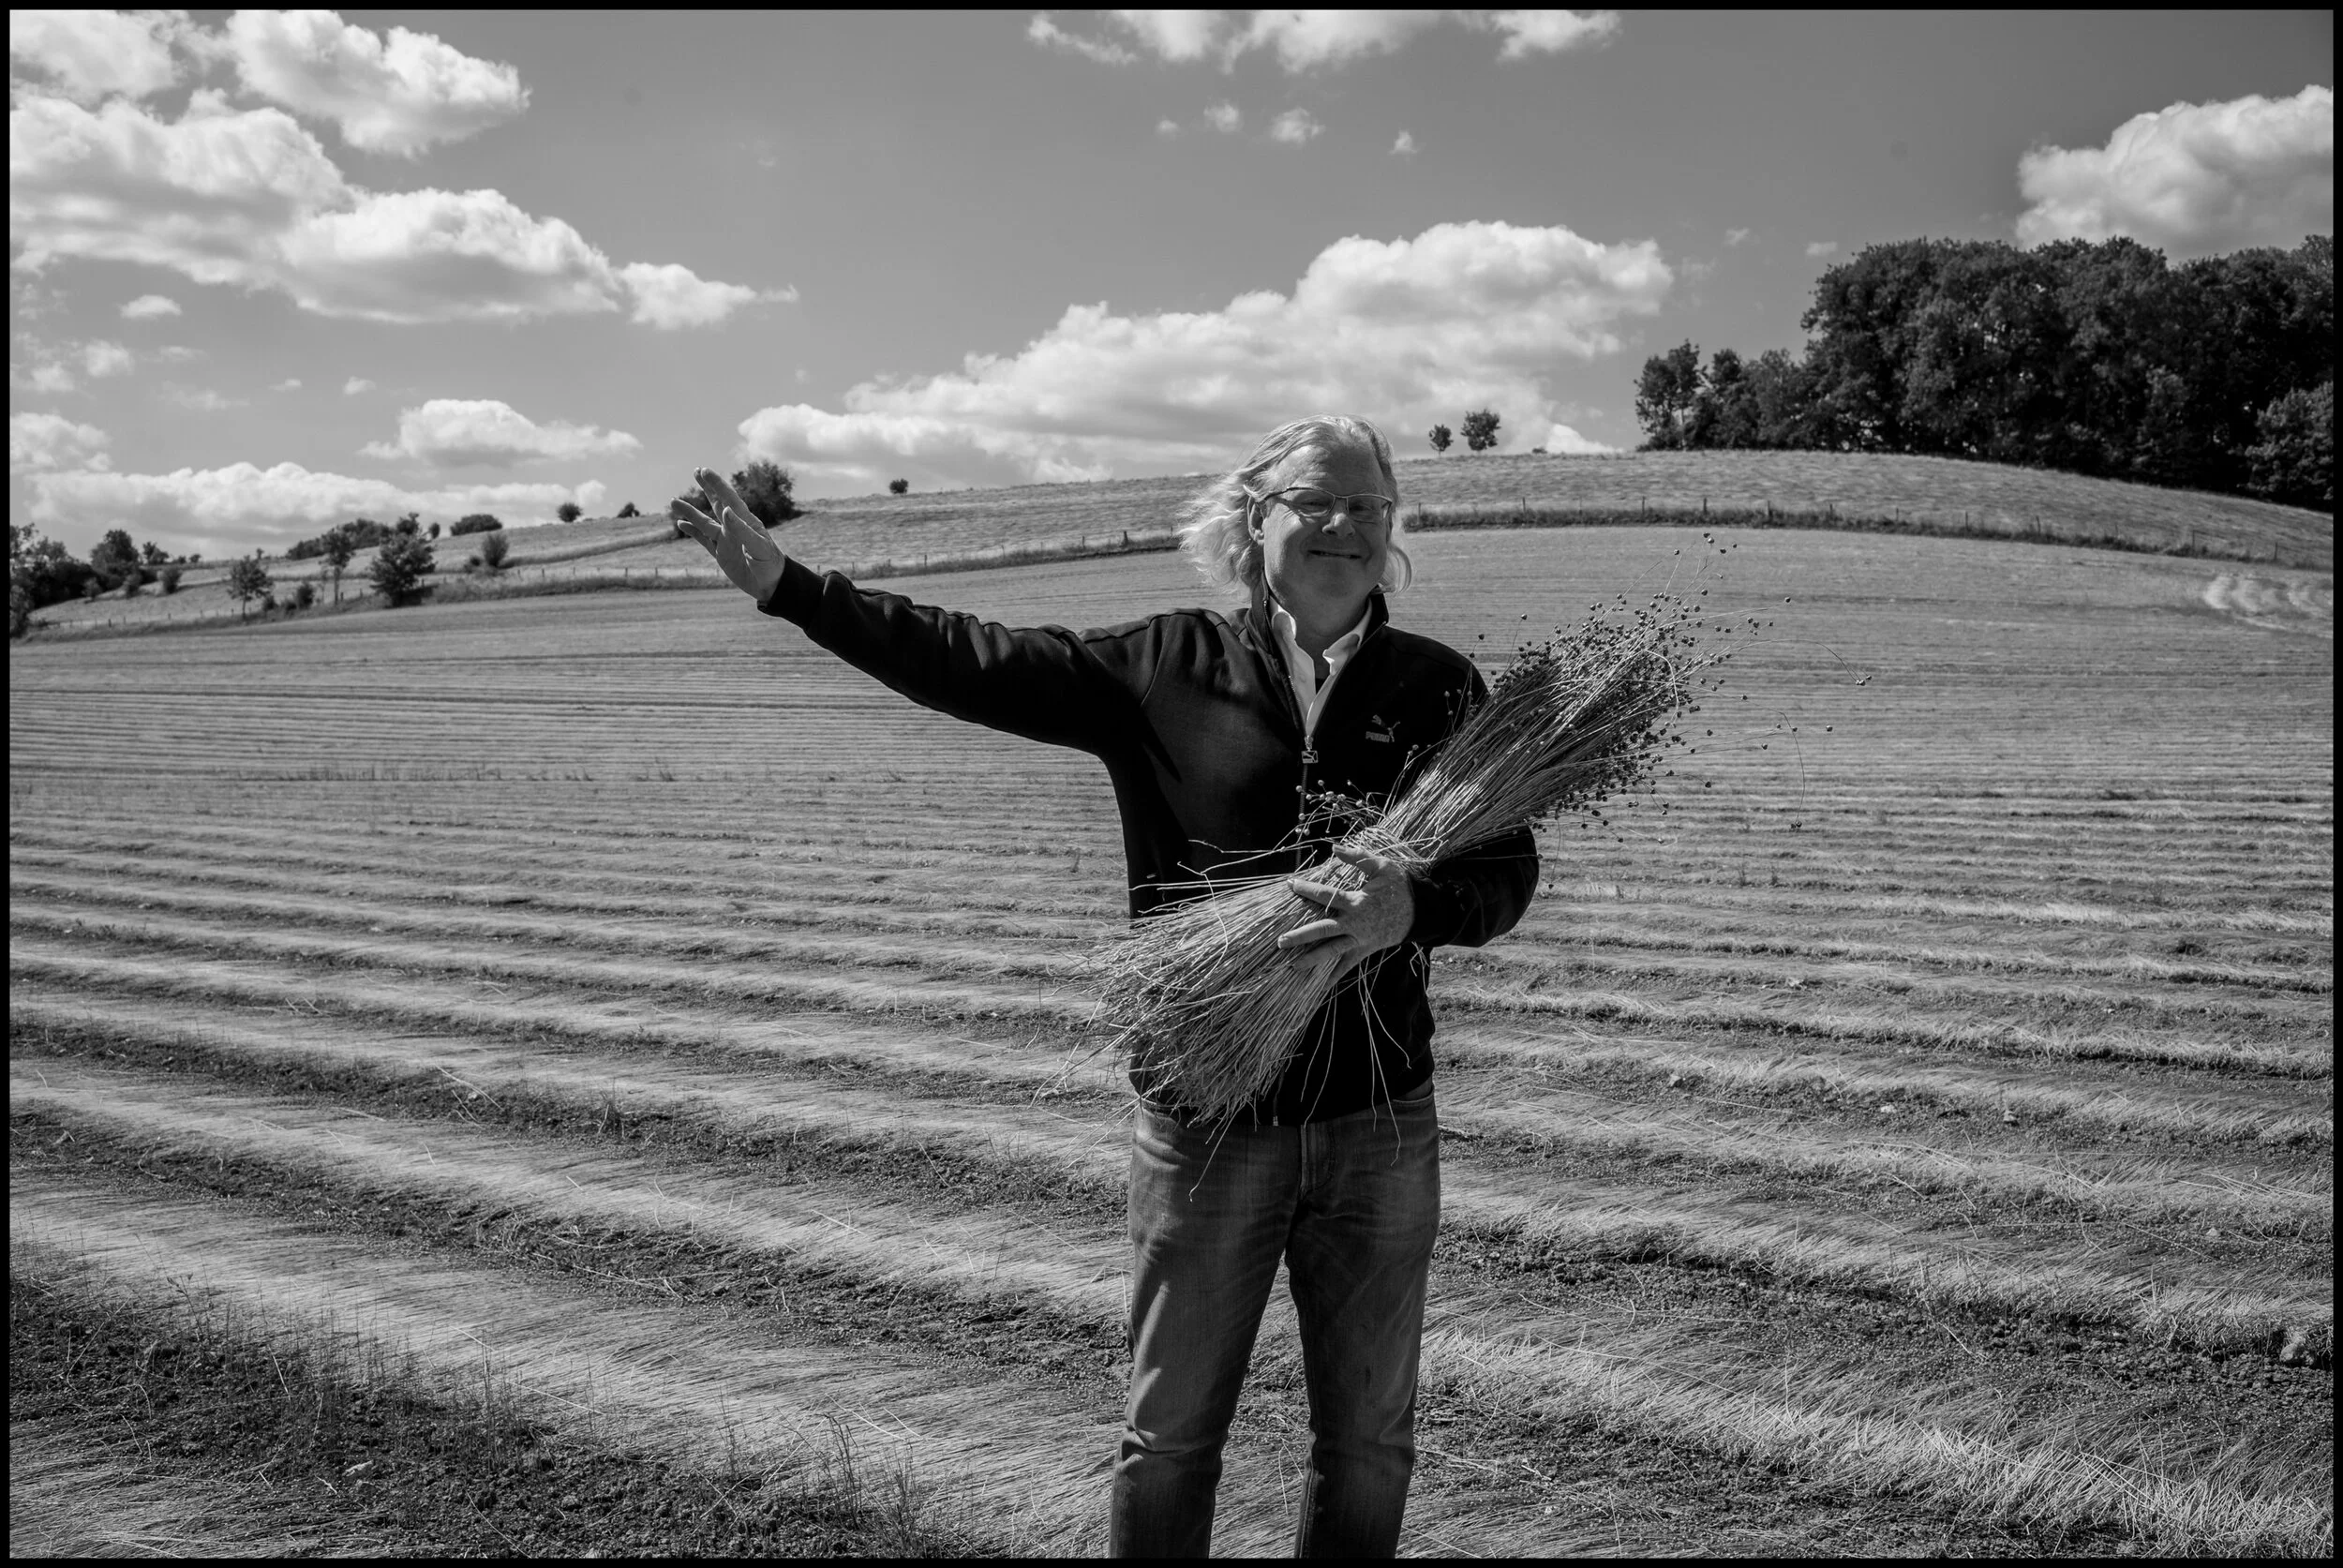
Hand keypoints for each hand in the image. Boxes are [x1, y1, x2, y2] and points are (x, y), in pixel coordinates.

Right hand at [672, 466, 786, 603]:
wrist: (772, 586)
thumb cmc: (770, 564)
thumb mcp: (758, 547)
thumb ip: (741, 529)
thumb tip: (726, 510)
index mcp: (746, 522)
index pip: (729, 499)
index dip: (717, 484)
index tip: (704, 471)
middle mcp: (734, 528)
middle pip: (717, 503)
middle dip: (707, 488)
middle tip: (697, 471)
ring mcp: (726, 540)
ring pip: (704, 522)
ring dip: (690, 512)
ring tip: (673, 501)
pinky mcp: (721, 554)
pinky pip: (703, 540)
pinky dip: (692, 532)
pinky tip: (681, 524)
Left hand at [1278, 845, 1414, 979]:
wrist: (1422, 911)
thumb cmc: (1400, 886)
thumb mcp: (1382, 866)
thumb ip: (1357, 857)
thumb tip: (1334, 847)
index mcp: (1357, 902)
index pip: (1327, 896)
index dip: (1307, 889)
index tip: (1290, 884)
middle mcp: (1356, 924)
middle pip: (1324, 931)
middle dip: (1301, 937)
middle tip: (1281, 941)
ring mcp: (1360, 940)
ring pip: (1332, 952)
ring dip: (1312, 960)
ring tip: (1292, 966)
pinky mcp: (1365, 950)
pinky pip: (1347, 966)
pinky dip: (1334, 977)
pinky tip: (1320, 988)